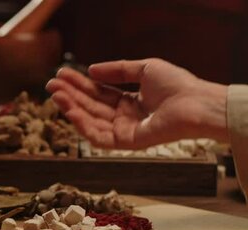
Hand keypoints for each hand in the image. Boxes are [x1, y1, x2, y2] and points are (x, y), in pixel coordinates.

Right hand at [46, 58, 228, 148]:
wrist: (196, 103)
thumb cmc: (178, 85)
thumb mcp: (144, 68)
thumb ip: (117, 70)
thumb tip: (91, 70)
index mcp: (130, 102)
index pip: (98, 93)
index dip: (79, 84)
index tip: (62, 76)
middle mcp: (124, 118)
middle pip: (91, 106)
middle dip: (70, 95)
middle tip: (51, 85)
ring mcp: (124, 131)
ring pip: (91, 121)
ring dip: (72, 108)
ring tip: (57, 95)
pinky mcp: (126, 143)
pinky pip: (99, 137)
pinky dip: (83, 125)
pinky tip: (71, 111)